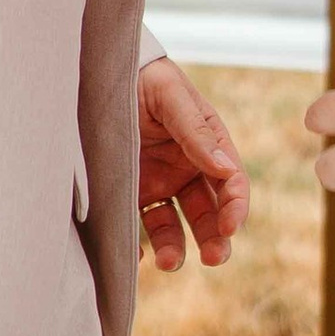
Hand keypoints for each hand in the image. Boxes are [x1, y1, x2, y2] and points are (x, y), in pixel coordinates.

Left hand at [138, 56, 248, 270]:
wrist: (98, 73)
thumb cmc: (142, 78)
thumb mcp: (170, 95)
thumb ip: (195, 131)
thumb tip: (224, 169)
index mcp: (207, 144)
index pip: (231, 182)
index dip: (235, 206)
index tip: (229, 227)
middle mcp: (186, 169)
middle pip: (208, 213)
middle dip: (215, 239)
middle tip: (215, 258)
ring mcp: (159, 184)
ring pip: (175, 227)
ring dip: (177, 248)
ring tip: (168, 262)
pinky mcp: (131, 194)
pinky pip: (138, 226)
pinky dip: (139, 245)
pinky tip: (136, 254)